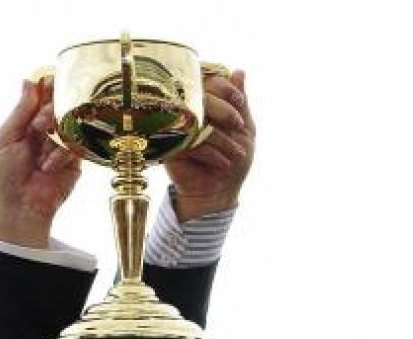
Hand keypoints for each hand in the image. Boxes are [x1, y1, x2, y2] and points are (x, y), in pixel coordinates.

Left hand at [0, 78, 81, 247]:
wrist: (20, 207)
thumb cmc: (6, 175)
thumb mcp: (6, 138)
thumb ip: (20, 110)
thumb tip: (28, 81)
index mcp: (28, 123)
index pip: (42, 97)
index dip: (47, 88)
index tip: (50, 82)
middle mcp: (47, 131)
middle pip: (59, 106)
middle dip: (48, 114)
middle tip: (38, 126)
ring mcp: (62, 144)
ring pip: (69, 124)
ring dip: (52, 137)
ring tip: (39, 157)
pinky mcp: (76, 160)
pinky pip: (75, 145)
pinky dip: (60, 155)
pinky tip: (48, 168)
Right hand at [164, 69, 254, 221]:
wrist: (220, 192)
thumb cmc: (232, 158)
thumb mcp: (244, 128)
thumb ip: (240, 101)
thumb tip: (239, 71)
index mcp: (203, 102)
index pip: (208, 80)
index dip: (225, 88)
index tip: (240, 102)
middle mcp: (186, 112)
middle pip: (201, 96)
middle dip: (225, 111)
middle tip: (238, 127)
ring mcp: (175, 129)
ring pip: (198, 120)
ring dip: (223, 139)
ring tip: (237, 154)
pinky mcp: (169, 148)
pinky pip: (191, 142)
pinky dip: (212, 153)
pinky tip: (222, 163)